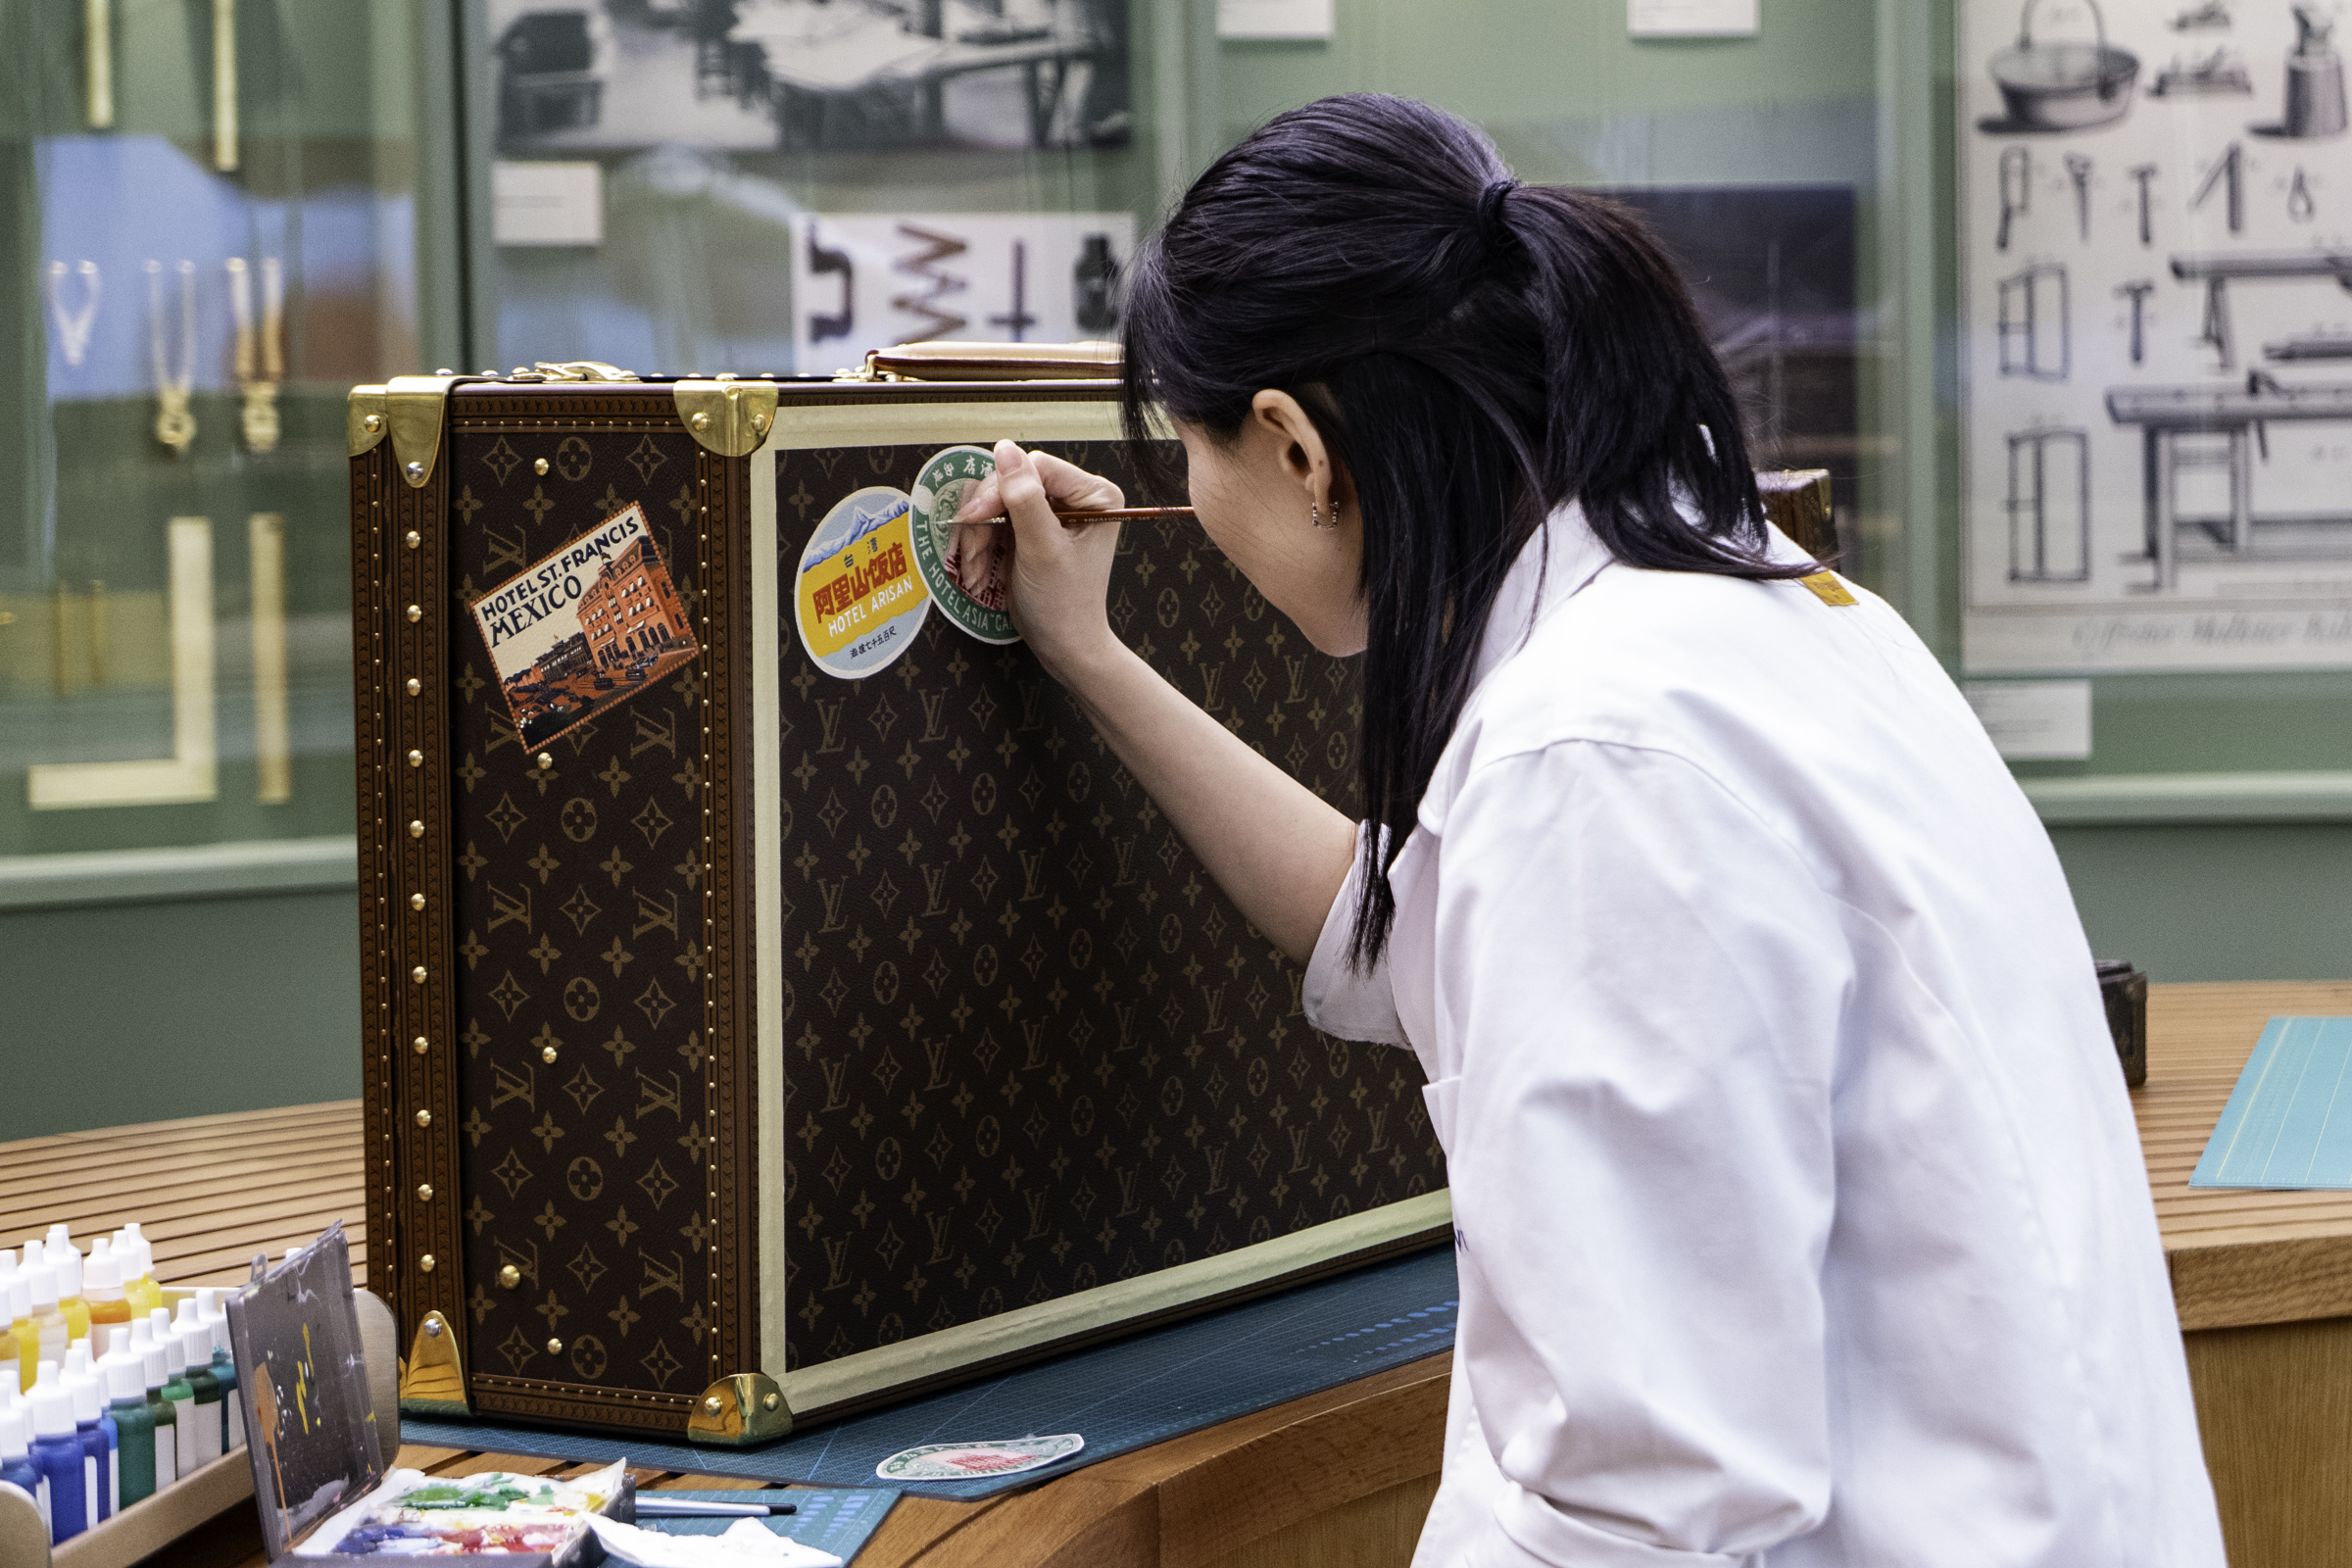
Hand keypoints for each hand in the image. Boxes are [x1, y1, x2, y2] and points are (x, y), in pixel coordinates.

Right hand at [952, 440, 1125, 678]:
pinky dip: (980, 541)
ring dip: (978, 532)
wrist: (1062, 644)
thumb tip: (1005, 448)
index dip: (1003, 486)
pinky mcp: (1028, 528)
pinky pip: (993, 518)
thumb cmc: (1063, 602)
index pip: (1037, 466)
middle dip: (987, 515)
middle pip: (1013, 480)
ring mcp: (1048, 511)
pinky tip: (978, 566)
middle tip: (972, 549)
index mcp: (1094, 495)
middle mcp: (1074, 496)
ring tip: (975, 565)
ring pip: (997, 498)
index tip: (977, 515)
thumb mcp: (1043, 549)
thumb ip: (1025, 499)